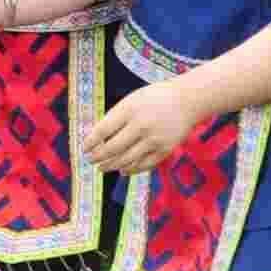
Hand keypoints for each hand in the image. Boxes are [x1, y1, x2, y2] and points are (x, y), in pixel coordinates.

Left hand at [84, 78, 198, 173]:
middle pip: (113, 148)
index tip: (84, 148)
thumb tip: (94, 138)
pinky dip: (132, 170)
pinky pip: (145, 164)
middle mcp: (142, 125)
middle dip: (98, 157)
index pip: (103, 130)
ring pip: (127, 160)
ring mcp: (155, 139)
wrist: (187, 100)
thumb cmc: (153, 99)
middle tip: (90, 160)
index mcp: (129, 110)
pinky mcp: (166, 149)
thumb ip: (113, 118)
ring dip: (111, 166)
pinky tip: (122, 170)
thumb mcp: (130, 101)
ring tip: (102, 167)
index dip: (90, 142)